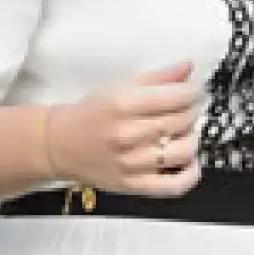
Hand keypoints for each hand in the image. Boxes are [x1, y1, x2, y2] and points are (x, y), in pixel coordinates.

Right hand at [49, 64, 202, 197]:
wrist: (61, 145)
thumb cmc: (91, 114)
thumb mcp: (119, 87)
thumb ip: (157, 78)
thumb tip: (188, 69)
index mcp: (123, 104)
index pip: (177, 97)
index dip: (192, 92)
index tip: (192, 91)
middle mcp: (128, 134)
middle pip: (182, 121)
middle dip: (190, 112)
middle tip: (186, 109)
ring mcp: (132, 163)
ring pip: (183, 150)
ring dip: (191, 138)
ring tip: (183, 132)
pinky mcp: (134, 185)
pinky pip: (174, 185)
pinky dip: (190, 174)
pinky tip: (190, 161)